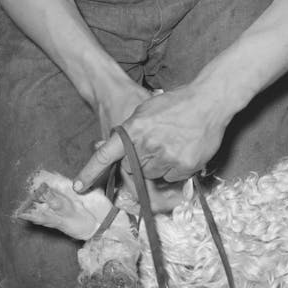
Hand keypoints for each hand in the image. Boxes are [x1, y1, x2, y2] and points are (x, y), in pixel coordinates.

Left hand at [75, 86, 230, 204]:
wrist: (209, 100)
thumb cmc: (177, 103)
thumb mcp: (146, 109)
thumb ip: (131, 128)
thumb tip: (117, 145)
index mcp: (134, 129)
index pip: (106, 154)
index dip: (90, 171)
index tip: (79, 186)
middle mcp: (147, 145)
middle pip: (132, 168)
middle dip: (138, 162)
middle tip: (153, 148)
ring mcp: (166, 156)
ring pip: (152, 175)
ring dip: (158, 166)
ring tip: (171, 146)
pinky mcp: (183, 165)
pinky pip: (172, 177)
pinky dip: (176, 169)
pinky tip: (183, 151)